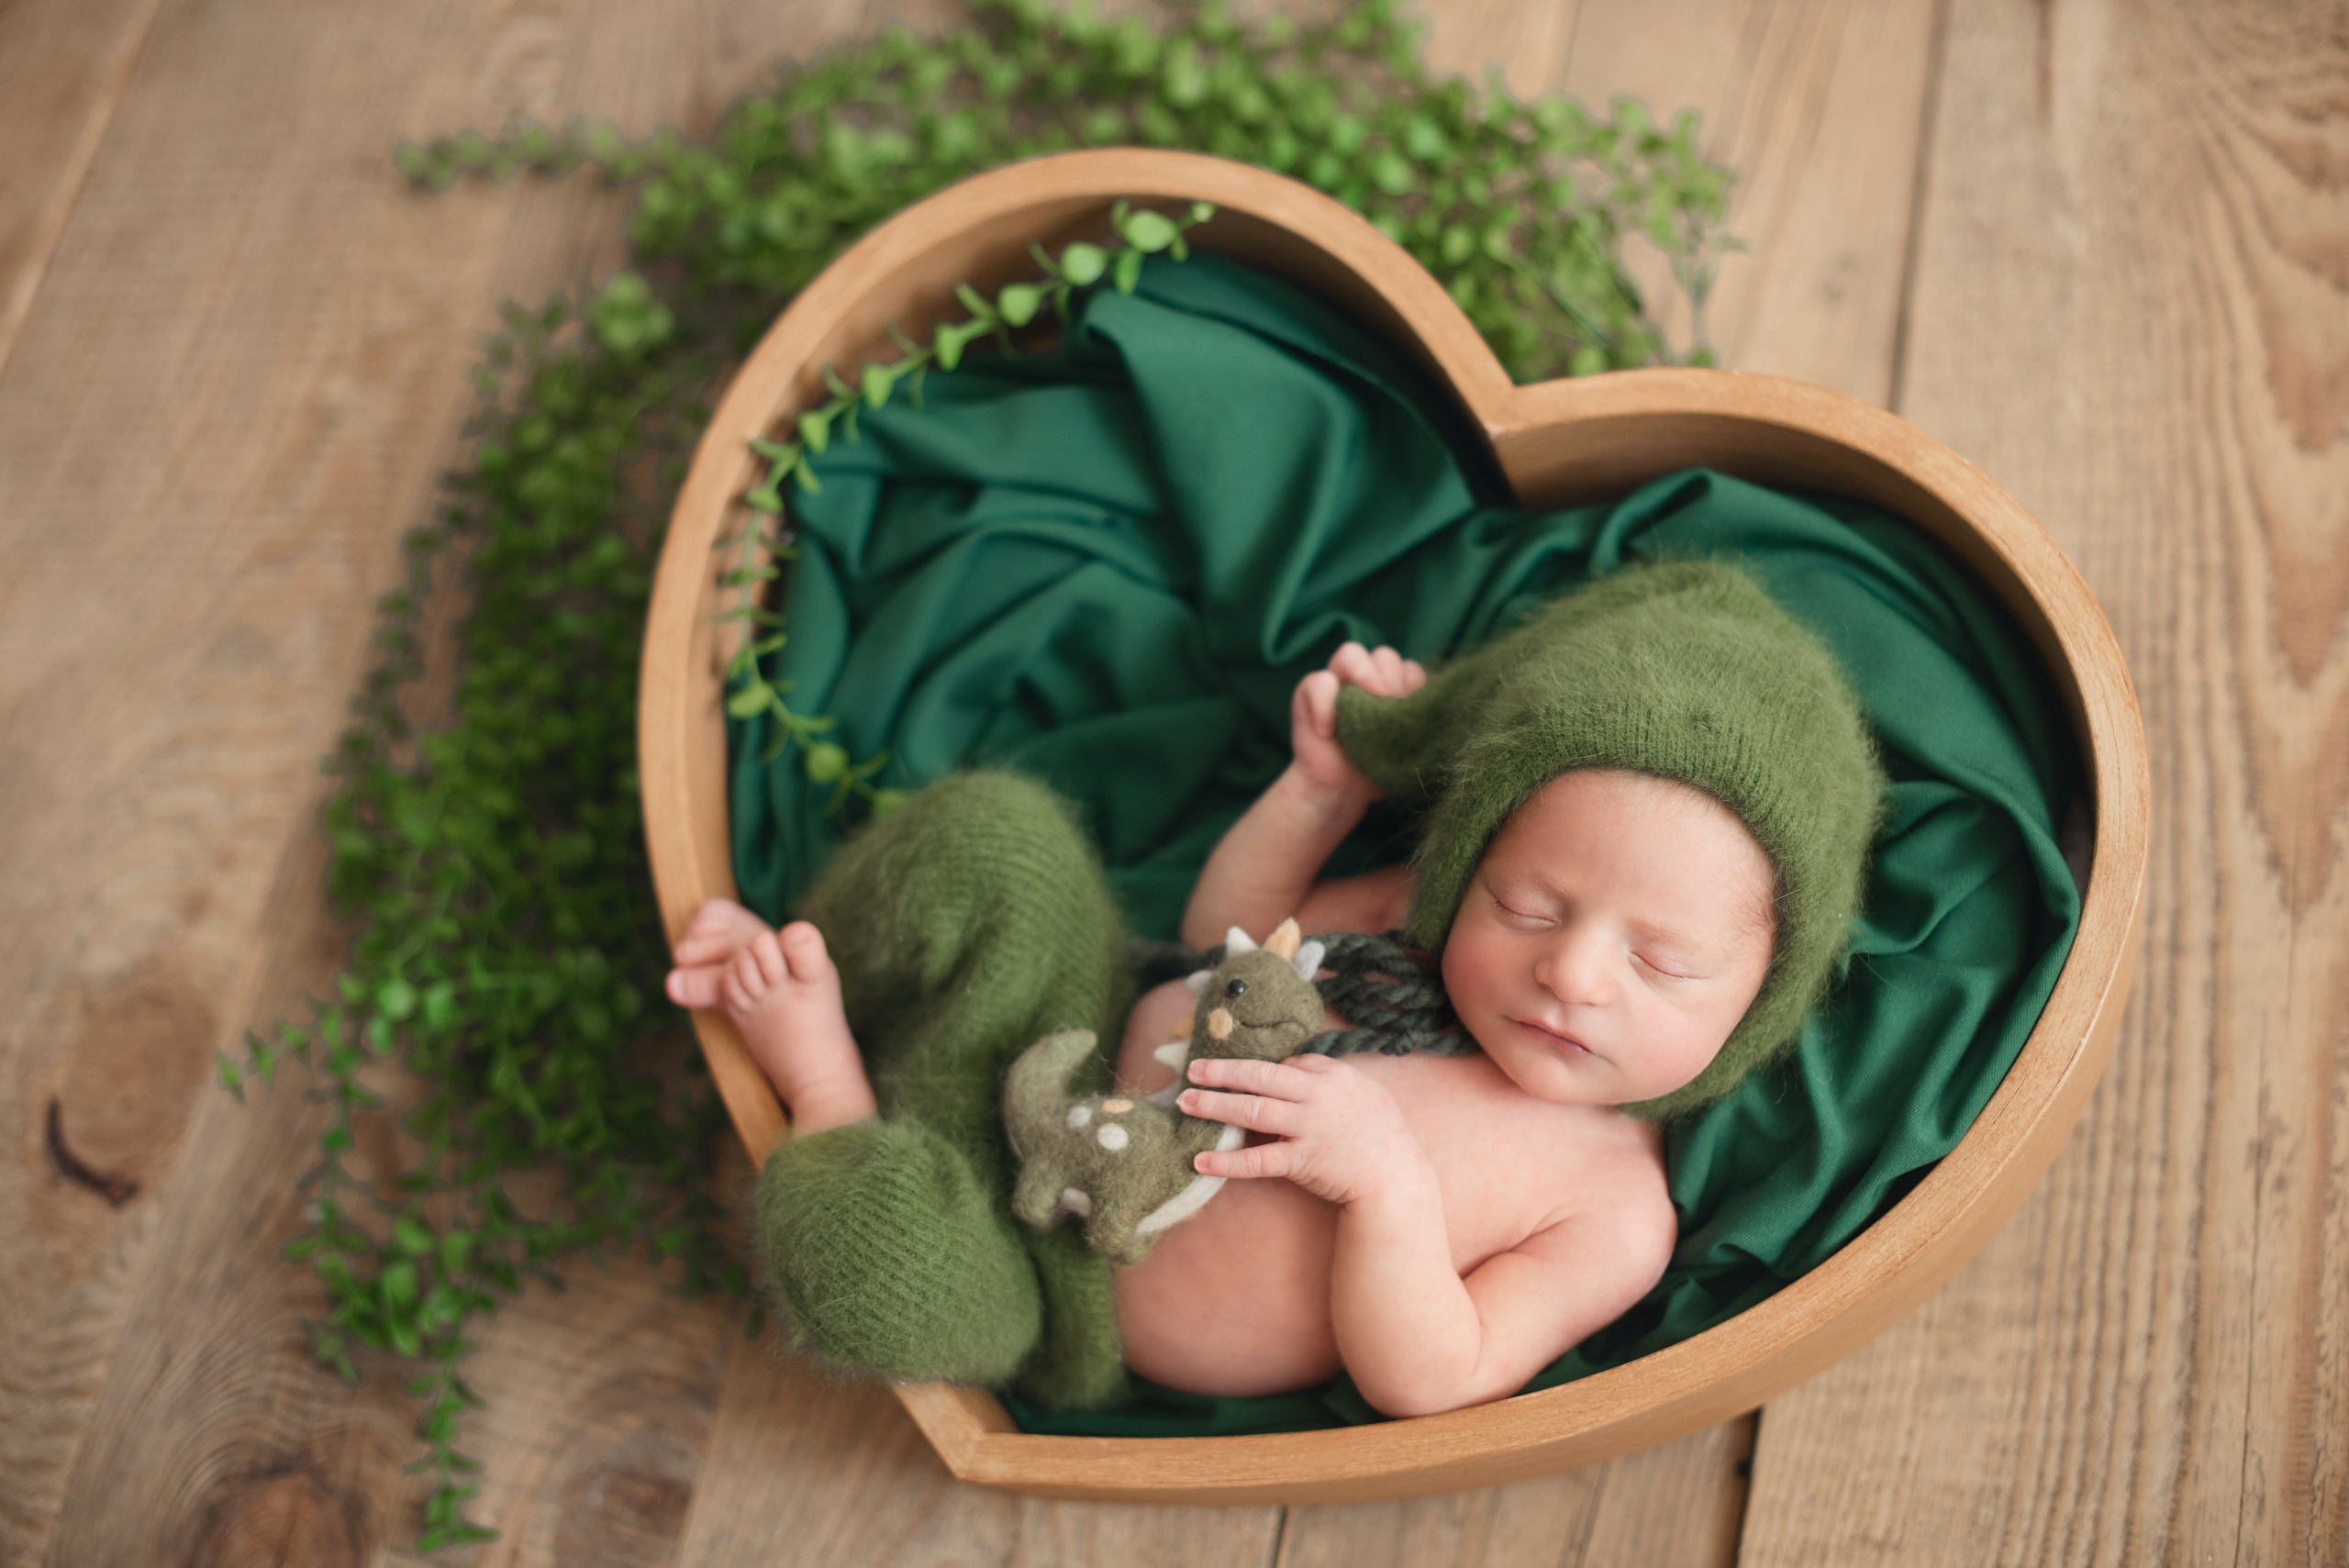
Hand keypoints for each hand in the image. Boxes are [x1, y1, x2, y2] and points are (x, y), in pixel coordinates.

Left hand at [1179, 1053, 1430, 1208]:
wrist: (1397, 1179)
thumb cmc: (1381, 1134)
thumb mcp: (1363, 1091)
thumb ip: (1327, 1076)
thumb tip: (1290, 1064)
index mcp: (1333, 1076)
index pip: (1285, 1062)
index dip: (1252, 1064)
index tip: (1226, 1066)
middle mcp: (1318, 1097)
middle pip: (1259, 1077)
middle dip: (1222, 1072)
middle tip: (1191, 1069)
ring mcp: (1309, 1129)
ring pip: (1252, 1111)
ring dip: (1215, 1106)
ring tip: (1186, 1102)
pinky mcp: (1302, 1161)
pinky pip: (1258, 1160)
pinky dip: (1228, 1161)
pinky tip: (1202, 1160)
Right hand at [1290, 642, 1426, 803]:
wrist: (1341, 791)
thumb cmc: (1377, 767)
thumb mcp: (1405, 744)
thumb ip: (1418, 719)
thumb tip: (1436, 704)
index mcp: (1394, 688)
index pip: (1411, 670)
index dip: (1413, 689)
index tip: (1412, 715)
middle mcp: (1366, 678)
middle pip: (1385, 656)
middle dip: (1391, 682)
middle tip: (1388, 712)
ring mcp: (1337, 681)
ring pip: (1351, 653)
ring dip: (1362, 677)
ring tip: (1363, 712)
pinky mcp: (1308, 692)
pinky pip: (1319, 680)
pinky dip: (1325, 703)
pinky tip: (1327, 731)